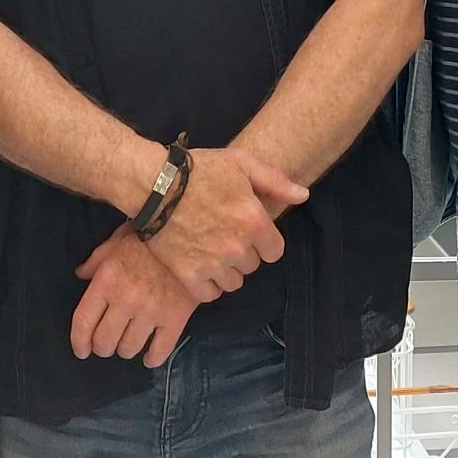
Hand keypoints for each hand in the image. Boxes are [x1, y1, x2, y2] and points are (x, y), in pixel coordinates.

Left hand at [70, 226, 198, 368]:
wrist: (190, 234)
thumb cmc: (149, 237)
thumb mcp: (116, 241)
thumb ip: (96, 261)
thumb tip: (80, 276)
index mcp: (107, 280)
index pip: (83, 321)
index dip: (79, 341)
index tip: (81, 350)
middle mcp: (125, 299)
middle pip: (105, 340)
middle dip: (102, 347)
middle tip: (106, 345)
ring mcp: (151, 311)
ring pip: (129, 348)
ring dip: (125, 350)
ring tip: (127, 344)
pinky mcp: (175, 318)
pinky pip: (160, 350)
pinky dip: (152, 358)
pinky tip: (149, 357)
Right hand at [143, 147, 306, 301]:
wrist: (153, 184)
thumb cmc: (198, 170)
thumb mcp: (241, 163)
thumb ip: (275, 182)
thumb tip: (303, 196)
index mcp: (254, 221)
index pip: (275, 252)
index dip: (263, 242)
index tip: (248, 232)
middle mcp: (237, 247)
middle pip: (252, 267)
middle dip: (242, 254)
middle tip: (223, 236)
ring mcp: (213, 264)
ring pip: (233, 283)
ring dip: (226, 271)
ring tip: (210, 251)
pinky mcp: (189, 275)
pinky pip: (210, 294)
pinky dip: (207, 285)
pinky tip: (199, 266)